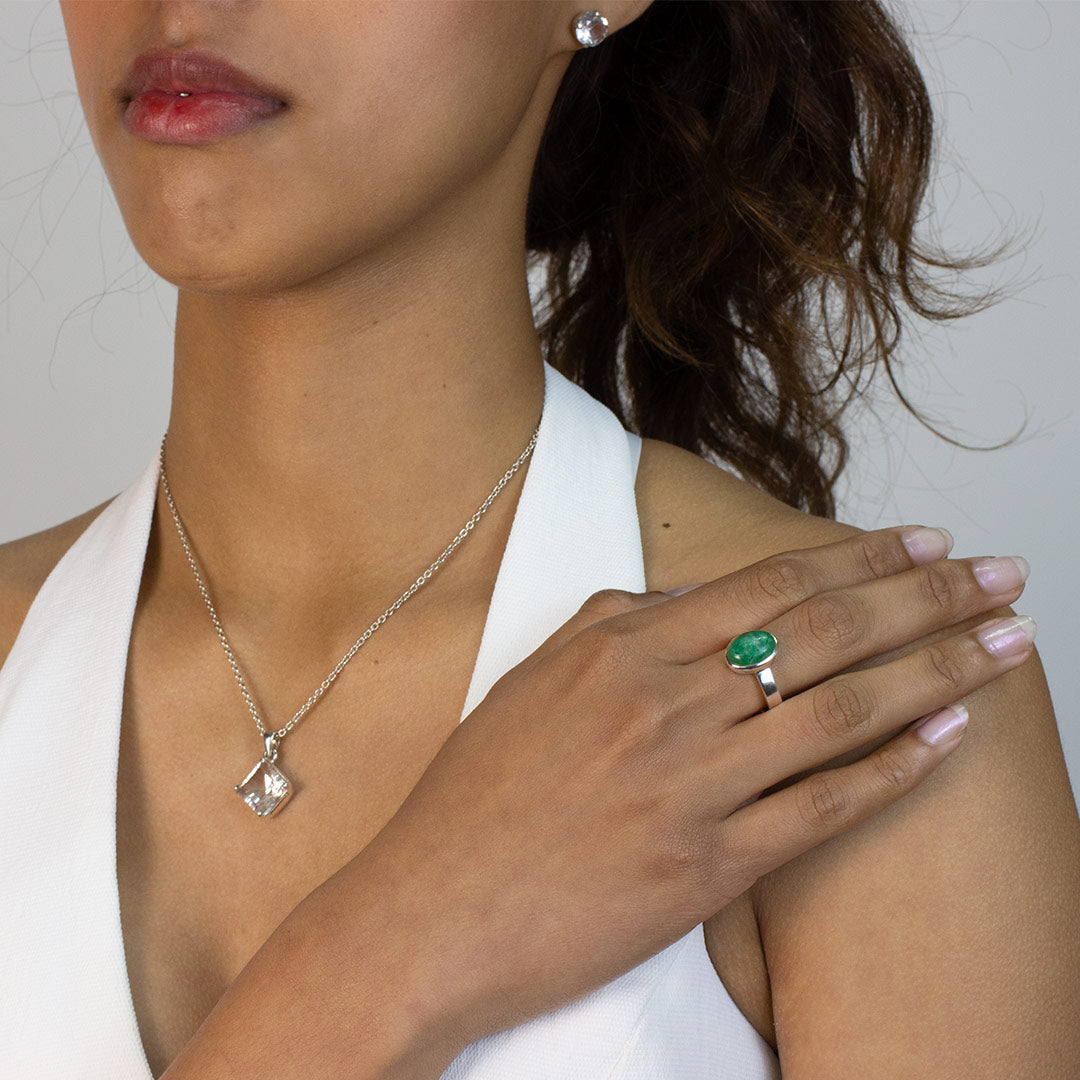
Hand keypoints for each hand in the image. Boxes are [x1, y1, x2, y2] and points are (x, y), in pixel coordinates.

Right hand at [331, 526, 1031, 1057]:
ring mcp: (689, 786)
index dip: (860, 557)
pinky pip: (822, 811)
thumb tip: (688, 601)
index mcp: (621, 648)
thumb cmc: (476, 797)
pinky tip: (949, 739)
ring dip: (939, 671)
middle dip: (927, 597)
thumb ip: (612, 624)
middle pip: (825, 633)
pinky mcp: (704, 867)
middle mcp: (663, 703)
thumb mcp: (532, 679)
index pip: (769, 584)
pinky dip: (894, 771)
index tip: (925, 543)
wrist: (432, 912)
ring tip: (1007, 646)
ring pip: (842, 711)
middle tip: (1001, 577)